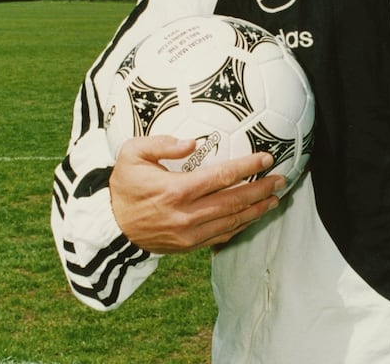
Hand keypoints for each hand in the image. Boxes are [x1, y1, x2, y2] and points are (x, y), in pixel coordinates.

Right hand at [110, 135, 284, 253]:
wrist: (108, 227)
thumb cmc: (123, 186)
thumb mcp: (132, 154)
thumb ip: (161, 143)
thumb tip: (192, 142)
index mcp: (176, 190)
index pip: (221, 177)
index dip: (247, 167)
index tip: (266, 159)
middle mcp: (186, 215)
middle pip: (233, 201)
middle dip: (261, 190)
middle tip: (281, 179)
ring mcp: (188, 234)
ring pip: (231, 222)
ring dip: (256, 210)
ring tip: (275, 199)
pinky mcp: (187, 247)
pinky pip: (221, 237)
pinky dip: (240, 227)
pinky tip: (253, 217)